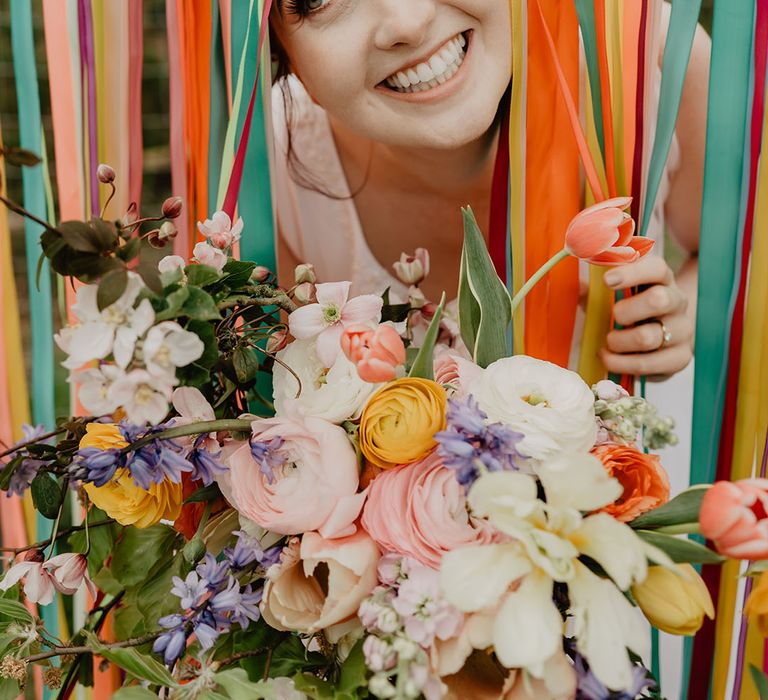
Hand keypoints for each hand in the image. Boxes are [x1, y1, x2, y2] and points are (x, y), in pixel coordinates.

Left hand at [598, 255, 693, 377]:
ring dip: (619, 342)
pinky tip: (610, 358)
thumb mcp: (617, 297)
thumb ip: (596, 292)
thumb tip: (579, 288)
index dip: (632, 273)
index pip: (657, 269)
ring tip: (609, 342)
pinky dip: (621, 363)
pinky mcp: (680, 357)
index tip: (607, 280)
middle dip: (625, 311)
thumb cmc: (633, 311)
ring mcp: (683, 330)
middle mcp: (678, 302)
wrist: (665, 338)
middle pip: (659, 300)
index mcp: (663, 280)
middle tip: (614, 318)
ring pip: (649, 337)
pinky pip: (647, 364)